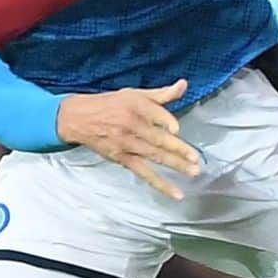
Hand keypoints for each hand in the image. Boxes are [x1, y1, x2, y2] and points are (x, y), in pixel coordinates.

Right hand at [56, 79, 200, 200]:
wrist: (81, 118)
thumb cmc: (112, 104)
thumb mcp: (135, 94)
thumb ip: (162, 93)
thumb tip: (184, 84)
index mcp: (136, 106)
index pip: (153, 114)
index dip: (165, 121)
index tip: (176, 130)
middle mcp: (132, 125)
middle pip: (157, 139)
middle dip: (177, 149)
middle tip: (195, 159)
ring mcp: (128, 144)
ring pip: (154, 156)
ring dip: (174, 165)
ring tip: (193, 172)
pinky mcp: (123, 159)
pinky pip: (144, 173)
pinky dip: (160, 183)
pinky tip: (175, 192)